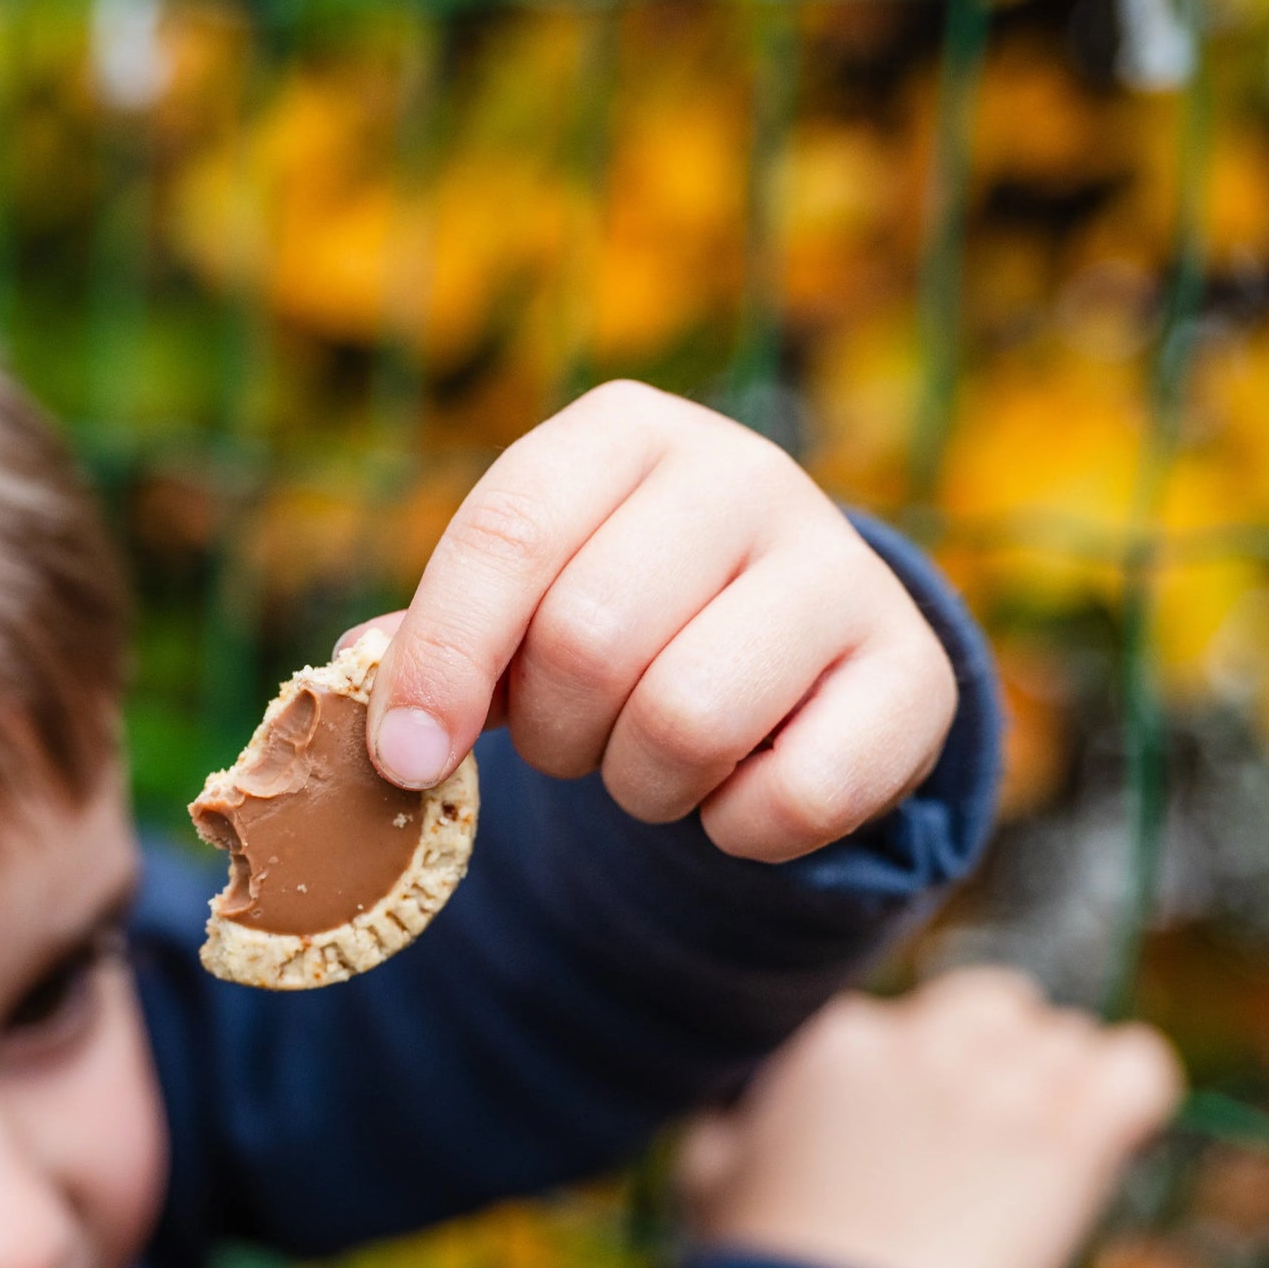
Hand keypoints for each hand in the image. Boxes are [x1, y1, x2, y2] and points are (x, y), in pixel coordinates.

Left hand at [340, 382, 956, 862]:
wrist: (807, 649)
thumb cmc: (638, 620)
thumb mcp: (534, 604)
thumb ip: (446, 640)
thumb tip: (356, 680)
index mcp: (624, 436)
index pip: (506, 534)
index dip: (442, 660)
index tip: (409, 760)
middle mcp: (744, 474)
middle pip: (590, 641)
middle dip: (556, 736)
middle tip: (576, 745)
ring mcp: (843, 569)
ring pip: (687, 722)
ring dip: (643, 787)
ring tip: (656, 764)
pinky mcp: (912, 675)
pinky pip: (791, 798)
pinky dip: (737, 831)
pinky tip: (741, 792)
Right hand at [680, 969, 1183, 1267]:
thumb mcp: (705, 1178)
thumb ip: (723, 1122)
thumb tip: (732, 1109)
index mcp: (837, 1044)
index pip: (893, 1020)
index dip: (903, 1080)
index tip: (901, 1142)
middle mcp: (921, 1045)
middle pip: (988, 1001)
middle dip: (988, 1055)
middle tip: (978, 1135)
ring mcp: (1001, 1086)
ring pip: (1061, 1034)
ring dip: (1053, 1085)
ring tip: (1032, 1156)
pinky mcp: (1071, 1136)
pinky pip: (1136, 1065)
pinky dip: (1128, 1089)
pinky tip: (1102, 1134)